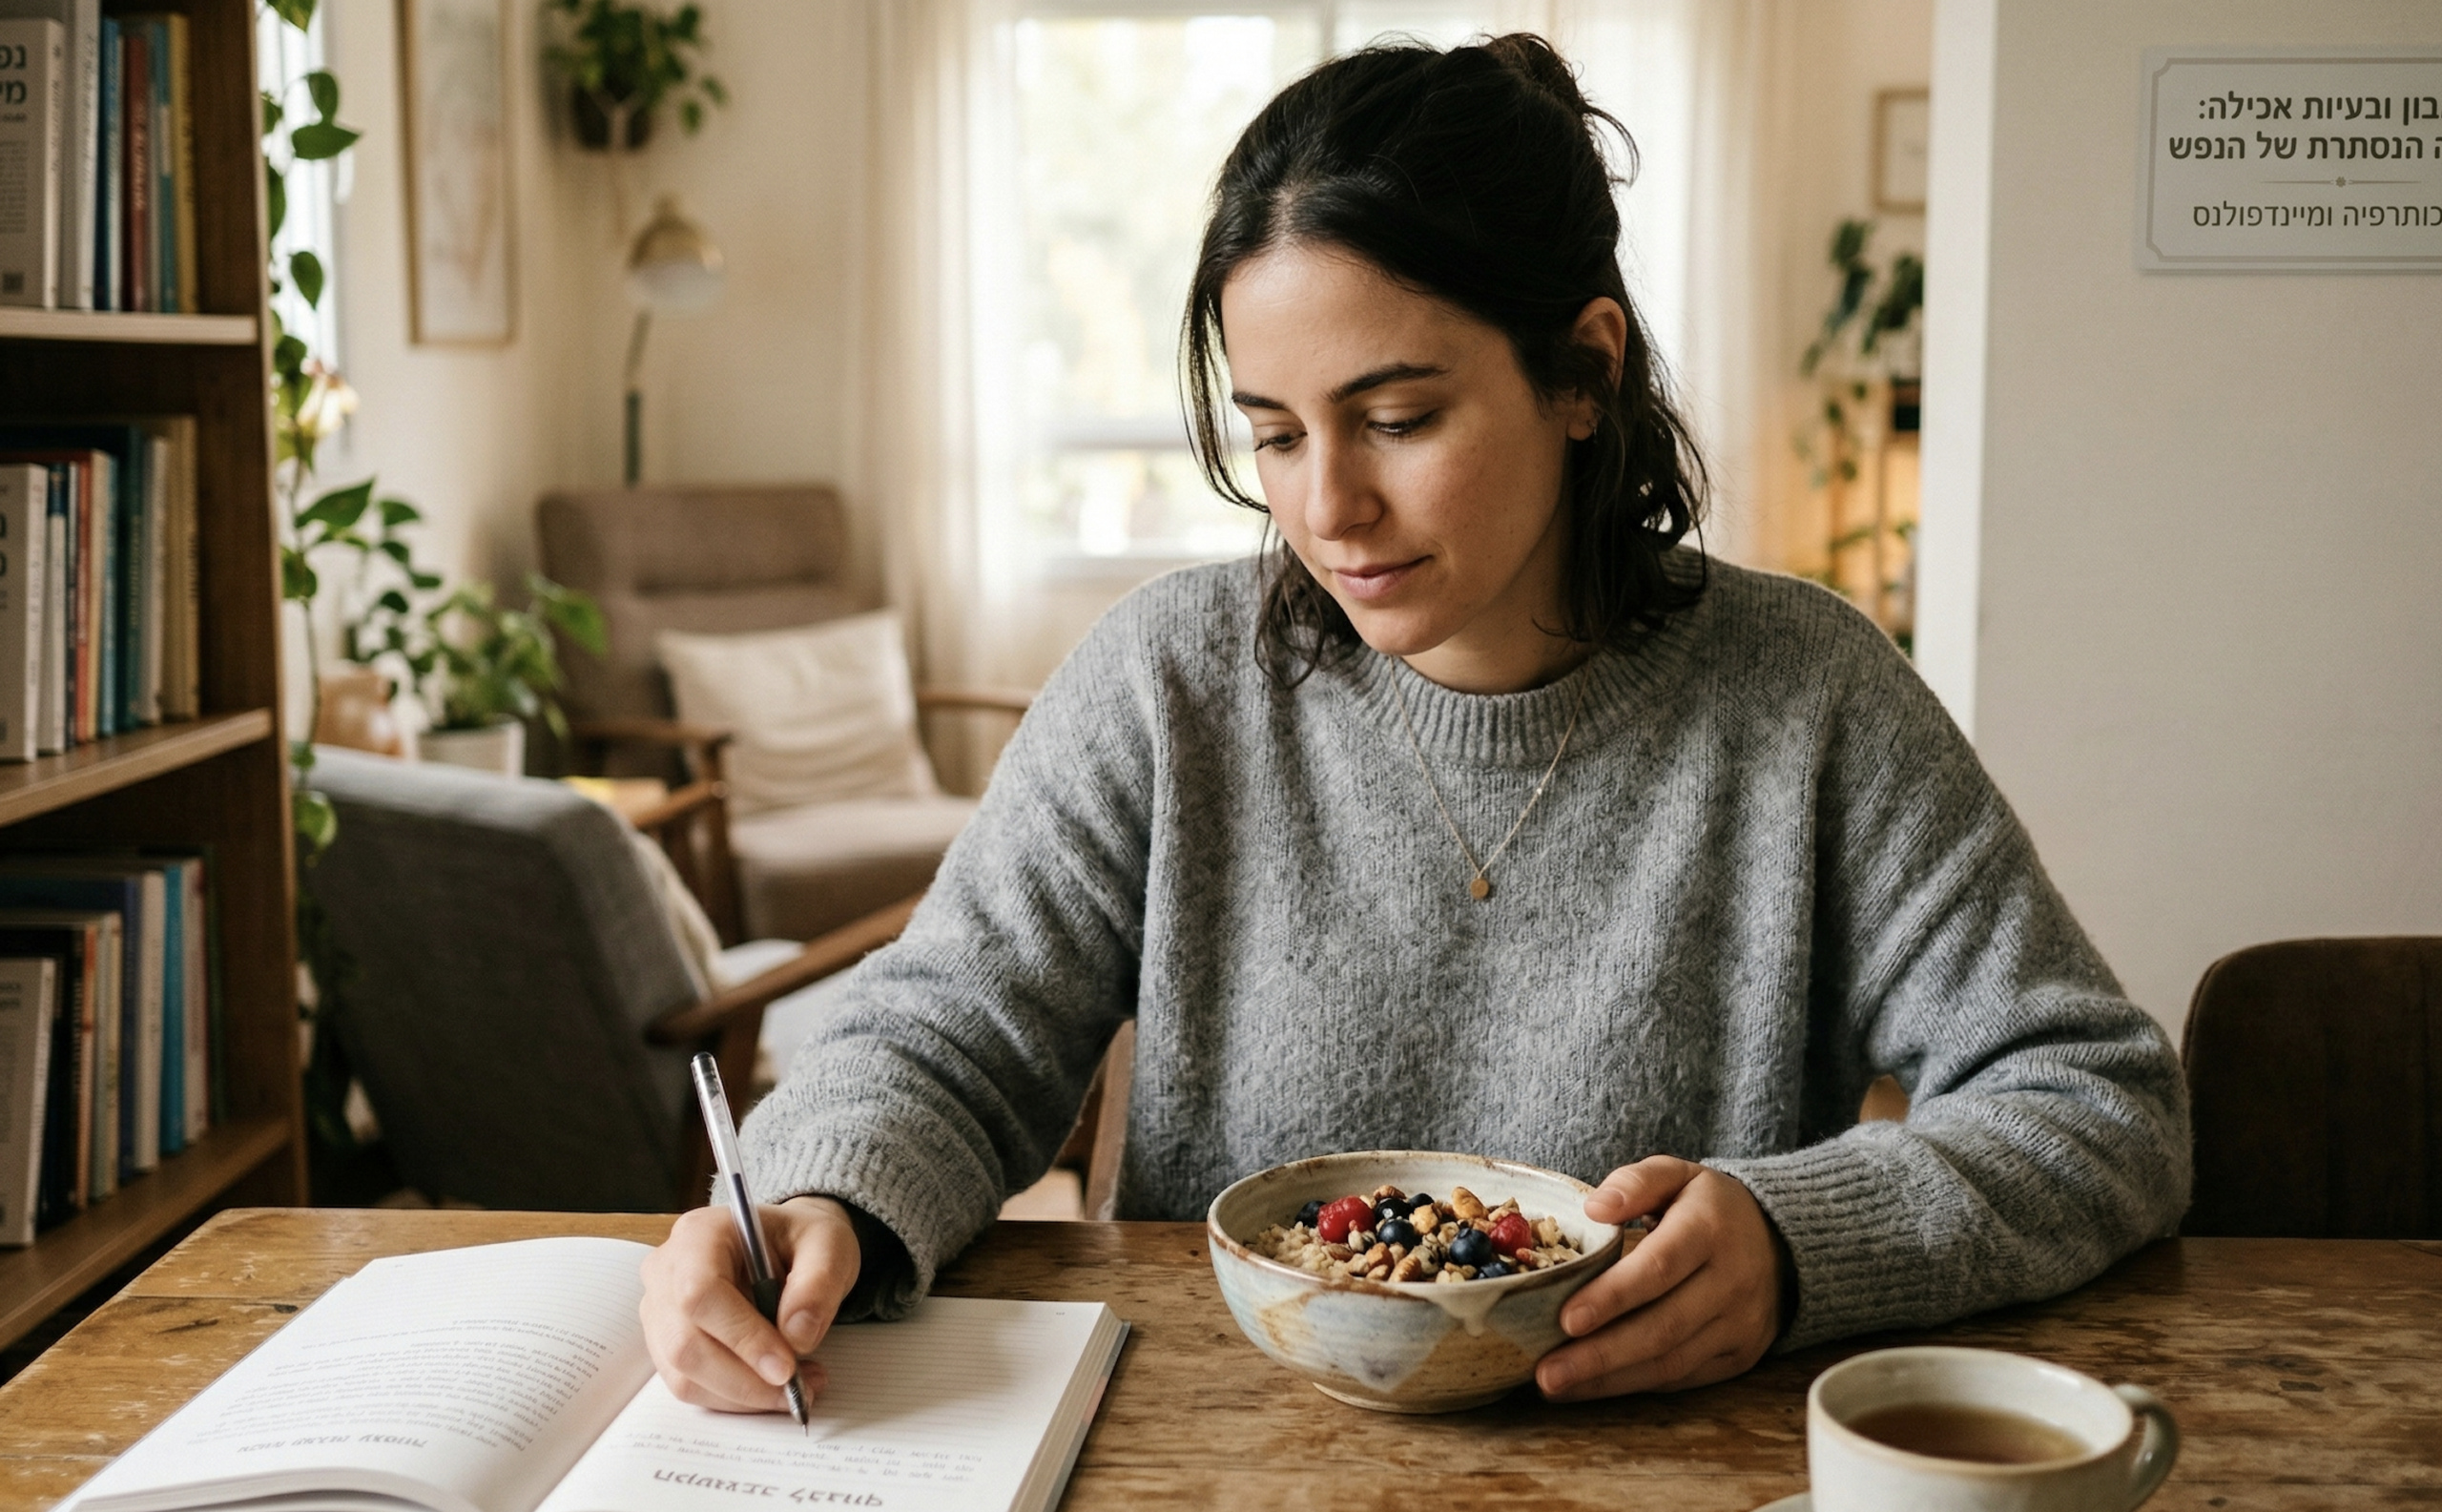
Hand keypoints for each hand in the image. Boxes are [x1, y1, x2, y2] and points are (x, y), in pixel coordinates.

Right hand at [640, 1194, 861, 1411]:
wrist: (789, 1247)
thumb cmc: (802, 1241)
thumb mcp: (828, 1244)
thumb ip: (818, 1283)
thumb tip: (797, 1336)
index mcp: (699, 1234)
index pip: (700, 1293)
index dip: (741, 1336)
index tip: (787, 1366)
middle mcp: (667, 1271)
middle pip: (686, 1344)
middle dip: (745, 1379)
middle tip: (797, 1388)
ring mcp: (660, 1311)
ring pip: (685, 1375)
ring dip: (742, 1395)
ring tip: (797, 1388)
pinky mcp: (667, 1344)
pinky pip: (691, 1386)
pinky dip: (734, 1398)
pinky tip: (772, 1388)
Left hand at [1533, 1156, 1788, 1399]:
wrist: (1781, 1243)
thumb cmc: (1709, 1208)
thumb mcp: (1677, 1175)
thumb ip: (1635, 1182)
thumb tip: (1594, 1208)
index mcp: (1710, 1229)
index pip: (1659, 1268)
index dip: (1613, 1297)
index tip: (1567, 1319)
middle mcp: (1731, 1282)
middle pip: (1662, 1327)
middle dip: (1601, 1354)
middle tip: (1547, 1372)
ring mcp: (1739, 1324)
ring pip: (1671, 1362)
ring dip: (1610, 1379)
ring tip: (1557, 1384)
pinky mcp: (1740, 1355)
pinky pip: (1683, 1377)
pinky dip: (1634, 1385)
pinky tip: (1592, 1386)